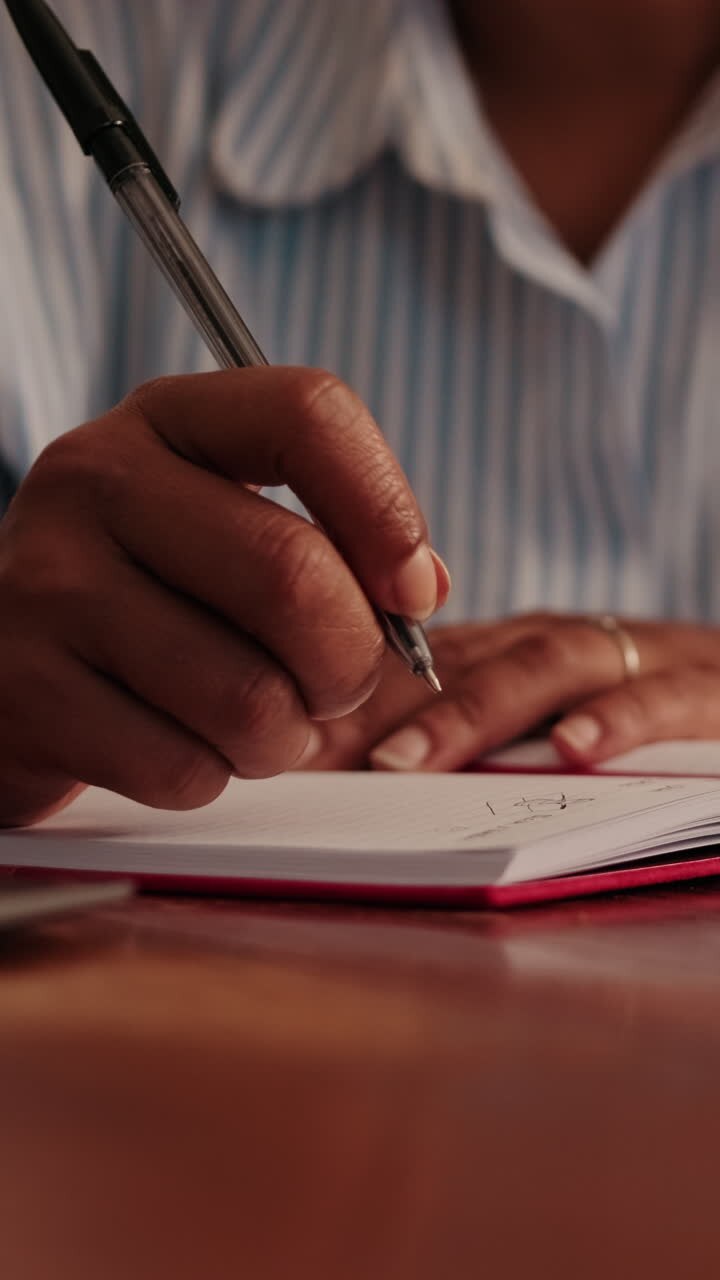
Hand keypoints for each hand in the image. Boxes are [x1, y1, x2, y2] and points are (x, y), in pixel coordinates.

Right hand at [0, 367, 447, 825]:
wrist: (5, 656)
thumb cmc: (149, 590)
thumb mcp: (224, 523)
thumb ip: (332, 540)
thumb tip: (422, 590)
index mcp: (165, 421)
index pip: (307, 414)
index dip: (388, 510)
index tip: (414, 591)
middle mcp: (94, 482)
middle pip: (292, 575)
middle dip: (348, 661)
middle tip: (335, 683)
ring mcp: (47, 587)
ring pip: (247, 696)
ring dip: (283, 736)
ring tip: (254, 719)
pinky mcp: (26, 694)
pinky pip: (185, 769)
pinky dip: (213, 776)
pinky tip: (182, 743)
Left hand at [300, 613, 719, 770]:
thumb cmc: (633, 705)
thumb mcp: (540, 718)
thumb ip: (468, 736)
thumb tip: (355, 773)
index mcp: (510, 650)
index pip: (411, 667)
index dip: (341, 699)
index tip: (272, 739)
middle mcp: (555, 645)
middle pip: (454, 664)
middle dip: (375, 709)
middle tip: (305, 754)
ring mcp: (626, 658)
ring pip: (539, 669)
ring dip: (468, 715)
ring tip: (402, 763)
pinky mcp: (703, 688)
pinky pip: (659, 696)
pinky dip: (618, 719)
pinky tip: (573, 752)